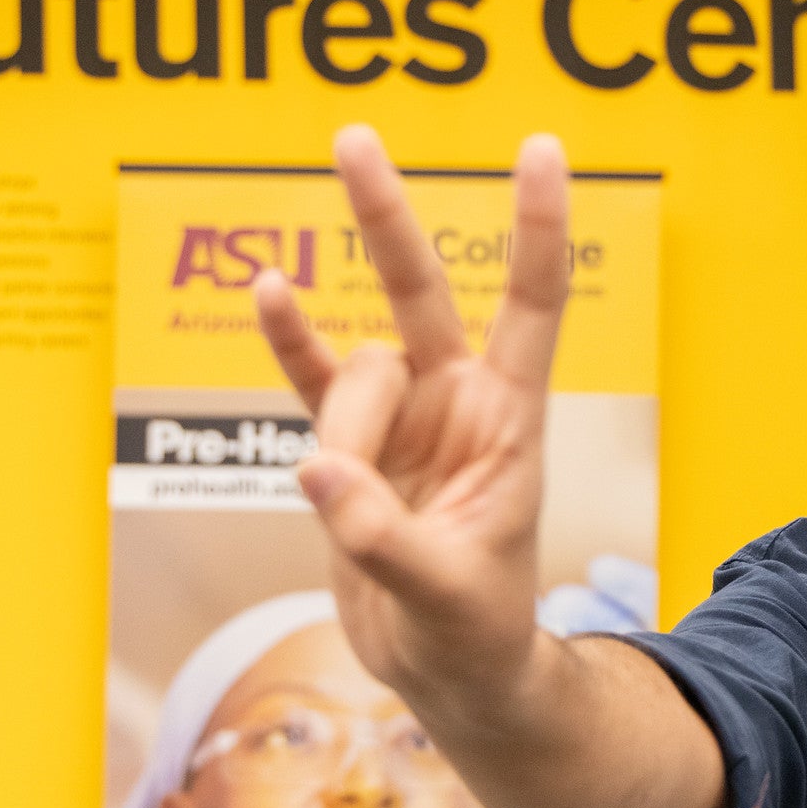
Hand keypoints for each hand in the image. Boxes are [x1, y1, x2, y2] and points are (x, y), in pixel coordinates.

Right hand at [253, 125, 569, 701]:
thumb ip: (384, 535)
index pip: (532, 302)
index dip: (537, 226)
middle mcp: (457, 400)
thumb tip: (318, 471)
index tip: (538, 148)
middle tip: (353, 137)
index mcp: (512, 419)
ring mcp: (401, 417)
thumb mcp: (446, 592)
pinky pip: (311, 379)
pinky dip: (288, 341)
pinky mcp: (349, 447)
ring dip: (340, 429)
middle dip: (385, 218)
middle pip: (421, 289)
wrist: (444, 670)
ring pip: (352, 372)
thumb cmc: (474, 627)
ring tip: (344, 499)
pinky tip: (268, 289)